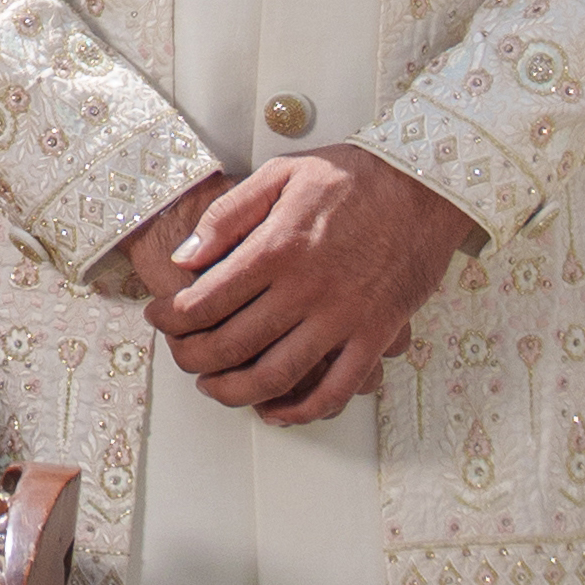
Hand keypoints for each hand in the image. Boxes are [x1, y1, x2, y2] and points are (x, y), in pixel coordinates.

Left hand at [107, 142, 479, 423]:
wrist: (426, 184)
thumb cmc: (353, 175)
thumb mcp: (281, 173)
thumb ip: (228, 215)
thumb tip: (186, 258)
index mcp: (277, 248)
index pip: (204, 301)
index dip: (170, 319)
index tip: (158, 319)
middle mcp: (306, 289)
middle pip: (231, 345)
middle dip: (192, 360)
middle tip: (179, 356)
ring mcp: (343, 317)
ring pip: (276, 376)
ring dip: (235, 392)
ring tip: (213, 386)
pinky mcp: (376, 335)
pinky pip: (336, 389)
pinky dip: (301, 411)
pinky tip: (276, 410)